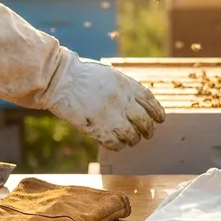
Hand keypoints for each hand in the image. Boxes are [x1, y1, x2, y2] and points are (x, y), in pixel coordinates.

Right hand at [47, 51, 165, 150]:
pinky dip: (118, 145)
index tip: (160, 119)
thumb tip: (136, 104)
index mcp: (127, 86)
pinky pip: (115, 144)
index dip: (157, 112)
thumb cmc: (82, 75)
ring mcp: (111, 116)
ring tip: (132, 140)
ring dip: (134, 139)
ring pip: (132, 136)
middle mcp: (123, 102)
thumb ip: (125, 88)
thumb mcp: (110, 75)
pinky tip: (117, 144)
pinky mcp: (98, 129)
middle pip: (145, 122)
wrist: (60, 79)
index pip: (150, 102)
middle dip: (148, 130)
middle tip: (147, 134)